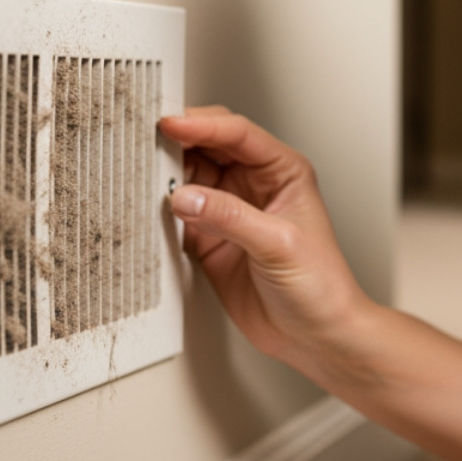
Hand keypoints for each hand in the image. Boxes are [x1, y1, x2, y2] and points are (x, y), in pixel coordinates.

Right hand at [158, 107, 367, 363]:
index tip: (170, 124)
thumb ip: (231, 218)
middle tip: (145, 141)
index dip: (202, 125)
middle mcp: (255, 186)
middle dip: (177, 141)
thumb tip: (185, 197)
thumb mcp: (279, 245)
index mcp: (283, 172)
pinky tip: (147, 208)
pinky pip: (178, 214)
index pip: (238, 134)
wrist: (315, 336)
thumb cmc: (321, 287)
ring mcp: (230, 211)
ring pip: (188, 177)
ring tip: (140, 172)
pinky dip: (160, 210)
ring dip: (165, 174)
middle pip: (208, 147)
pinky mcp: (210, 239)